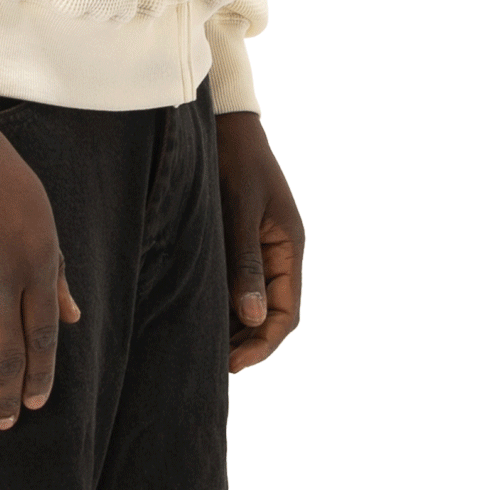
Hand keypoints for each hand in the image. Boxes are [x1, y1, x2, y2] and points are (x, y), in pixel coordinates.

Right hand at [0, 123, 80, 436]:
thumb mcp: (42, 216)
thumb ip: (57, 271)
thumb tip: (73, 318)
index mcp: (37, 262)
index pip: (43, 337)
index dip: (40, 377)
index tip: (35, 404)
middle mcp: (0, 280)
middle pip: (7, 356)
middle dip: (7, 398)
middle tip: (3, 427)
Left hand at [216, 111, 304, 372]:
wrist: (226, 125)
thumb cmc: (234, 163)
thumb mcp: (240, 212)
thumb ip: (246, 264)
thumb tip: (254, 317)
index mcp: (289, 248)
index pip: (287, 312)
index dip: (264, 343)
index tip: (234, 363)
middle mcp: (280, 254)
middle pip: (272, 314)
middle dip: (248, 342)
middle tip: (212, 363)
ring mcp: (261, 249)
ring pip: (255, 303)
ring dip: (236, 327)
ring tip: (204, 347)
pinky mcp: (241, 243)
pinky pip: (239, 285)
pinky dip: (225, 305)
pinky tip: (199, 316)